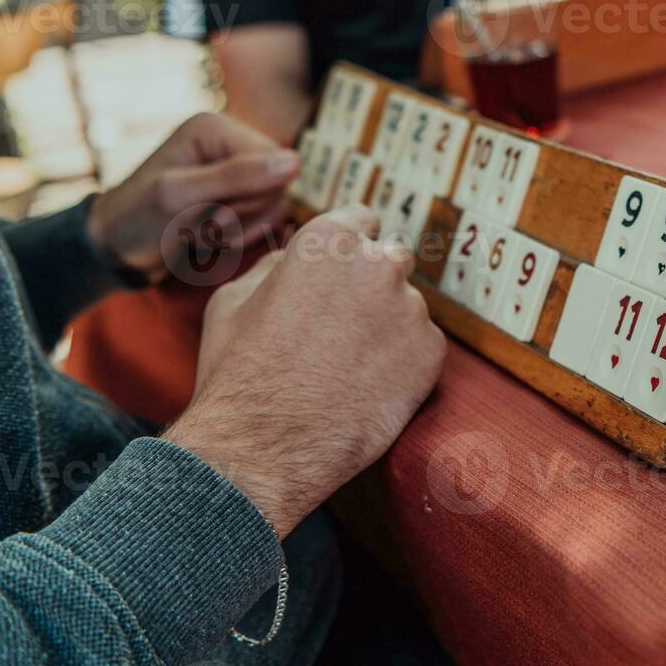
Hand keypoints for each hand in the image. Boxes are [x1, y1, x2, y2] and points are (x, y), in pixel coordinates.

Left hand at [86, 113, 300, 282]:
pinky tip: (207, 234)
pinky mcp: (238, 191)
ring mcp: (236, 167)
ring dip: (237, 230)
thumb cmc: (137, 218)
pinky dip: (238, 236)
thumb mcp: (181, 197)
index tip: (203, 211)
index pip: (274, 164)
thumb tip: (295, 163)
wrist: (116, 249)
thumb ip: (237, 177)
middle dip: (240, 216)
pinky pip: (265, 219)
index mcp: (217, 127)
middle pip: (277, 187)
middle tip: (198, 223)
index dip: (248, 199)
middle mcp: (231, 141)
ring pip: (274, 207)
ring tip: (199, 230)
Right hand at [165, 206, 446, 537]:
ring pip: (407, 307)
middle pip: (391, 260)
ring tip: (348, 367)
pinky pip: (422, 347)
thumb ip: (276, 264)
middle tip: (345, 326)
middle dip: (372, 284)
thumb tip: (294, 257)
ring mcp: (411, 308)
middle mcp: (378, 263)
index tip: (345, 272)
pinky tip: (367, 387)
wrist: (264, 445)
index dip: (351, 247)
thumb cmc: (239, 373)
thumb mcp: (233, 298)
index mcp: (329, 239)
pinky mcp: (431, 353)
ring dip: (388, 326)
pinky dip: (404, 363)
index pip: (362, 219)